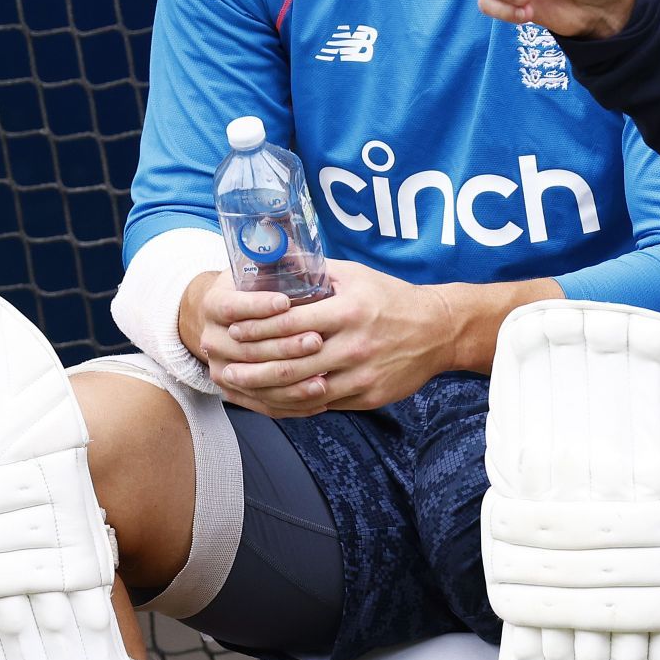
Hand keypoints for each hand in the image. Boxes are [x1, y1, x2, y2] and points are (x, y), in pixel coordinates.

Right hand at [180, 270, 325, 416]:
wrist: (226, 322)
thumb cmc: (253, 290)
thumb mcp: (255, 270)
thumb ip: (273, 260)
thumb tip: (296, 239)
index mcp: (214, 304)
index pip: (233, 307)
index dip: (259, 306)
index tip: (286, 302)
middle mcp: (211, 339)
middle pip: (247, 348)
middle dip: (284, 345)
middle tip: (316, 340)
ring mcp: (220, 368)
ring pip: (255, 380)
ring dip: (291, 379)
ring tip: (324, 373)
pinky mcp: (234, 391)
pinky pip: (262, 402)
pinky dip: (291, 403)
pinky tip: (320, 397)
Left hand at [206, 259, 454, 415]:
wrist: (438, 330)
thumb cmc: (392, 298)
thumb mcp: (356, 275)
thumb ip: (314, 270)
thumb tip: (276, 254)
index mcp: (349, 311)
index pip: (290, 323)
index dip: (256, 328)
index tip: (231, 329)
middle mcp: (353, 345)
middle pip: (289, 362)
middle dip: (250, 364)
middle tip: (221, 364)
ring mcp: (360, 375)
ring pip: (300, 391)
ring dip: (262, 390)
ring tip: (236, 386)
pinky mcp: (366, 397)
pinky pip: (320, 405)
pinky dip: (290, 404)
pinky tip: (269, 400)